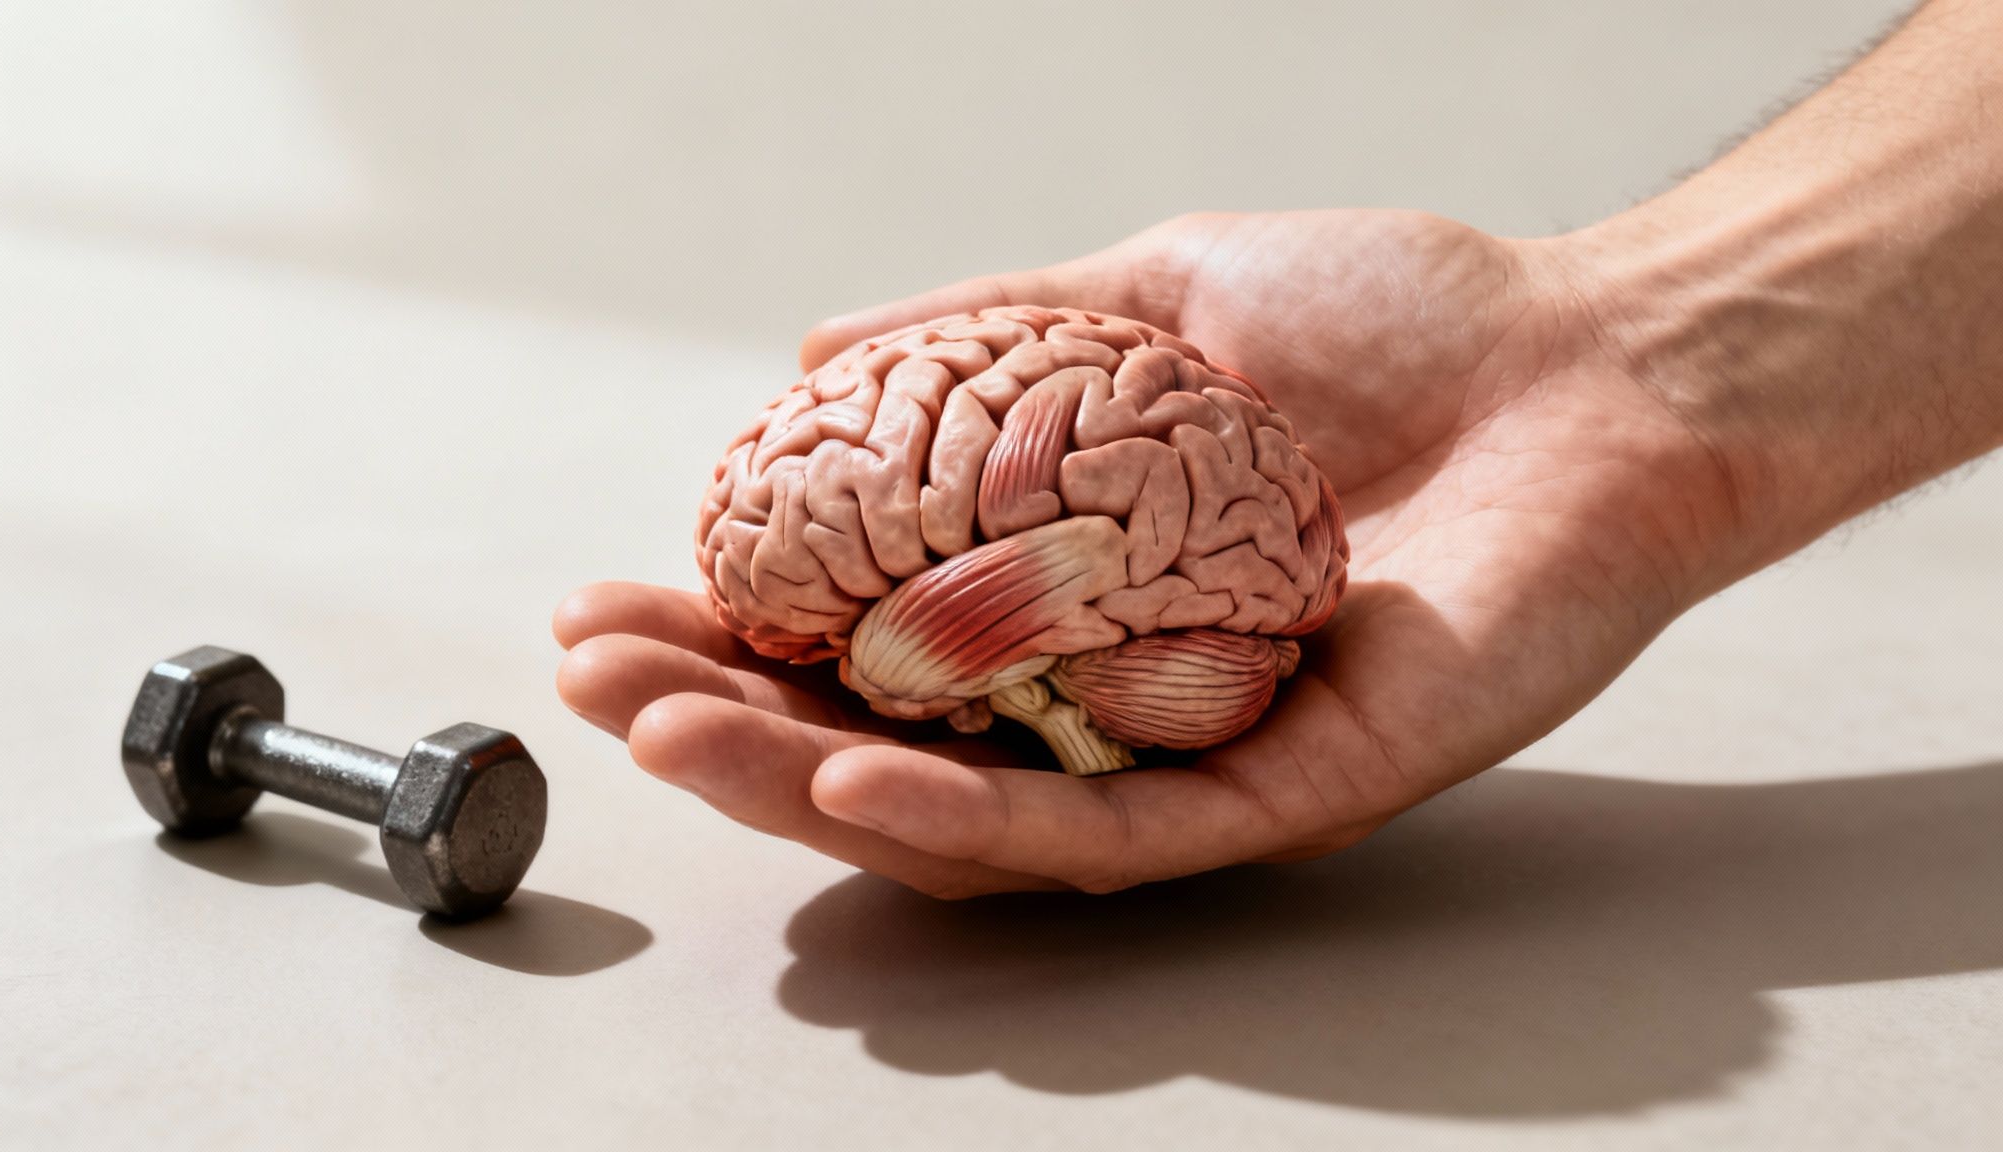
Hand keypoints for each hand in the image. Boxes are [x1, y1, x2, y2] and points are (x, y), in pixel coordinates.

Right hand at [554, 209, 1738, 896]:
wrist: (1601, 358)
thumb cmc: (1407, 323)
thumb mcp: (1157, 293)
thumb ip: (990, 329)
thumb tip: (819, 351)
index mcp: (1076, 591)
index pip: (867, 634)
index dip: (729, 622)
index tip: (611, 592)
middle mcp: (1118, 689)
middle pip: (892, 741)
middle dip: (729, 718)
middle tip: (602, 680)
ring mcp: (1195, 751)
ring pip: (972, 812)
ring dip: (806, 781)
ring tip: (674, 733)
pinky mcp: (1288, 792)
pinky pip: (1109, 832)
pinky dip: (972, 816)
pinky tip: (852, 773)